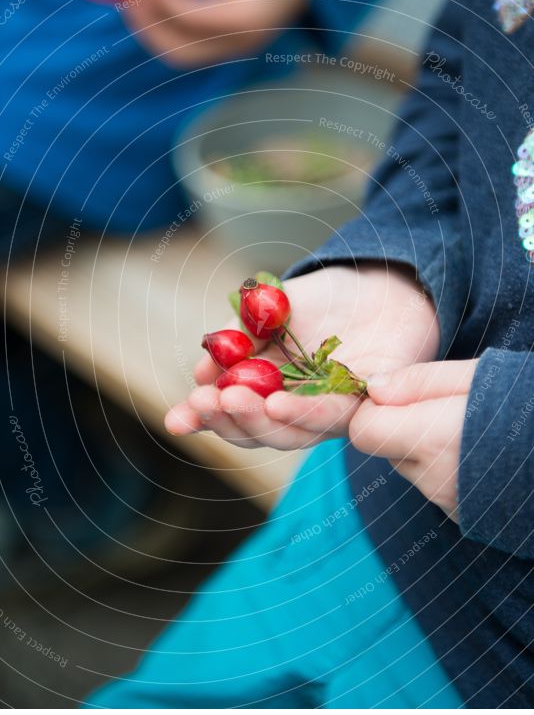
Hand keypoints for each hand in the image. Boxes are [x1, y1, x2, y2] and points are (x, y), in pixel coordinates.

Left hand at [122, 0, 307, 66]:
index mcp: (249, 19)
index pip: (195, 17)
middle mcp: (239, 45)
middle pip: (181, 50)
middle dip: (149, 25)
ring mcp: (230, 54)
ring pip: (178, 55)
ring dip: (150, 32)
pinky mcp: (221, 52)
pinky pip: (184, 50)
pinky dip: (161, 32)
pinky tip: (148, 8)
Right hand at [165, 263, 439, 449]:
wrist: (381, 281)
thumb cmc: (324, 300)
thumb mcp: (270, 309)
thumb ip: (239, 338)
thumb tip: (201, 371)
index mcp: (270, 391)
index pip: (233, 415)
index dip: (202, 420)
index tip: (174, 420)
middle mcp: (299, 411)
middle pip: (259, 433)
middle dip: (227, 420)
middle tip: (203, 401)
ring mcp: (331, 412)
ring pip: (291, 433)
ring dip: (258, 420)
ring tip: (232, 398)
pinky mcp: (365, 403)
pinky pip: (334, 416)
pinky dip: (304, 413)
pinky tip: (277, 403)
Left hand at [350, 360, 478, 520]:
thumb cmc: (521, 406)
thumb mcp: (475, 376)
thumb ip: (419, 381)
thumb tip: (372, 388)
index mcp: (433, 439)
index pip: (363, 429)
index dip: (376, 407)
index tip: (404, 395)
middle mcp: (433, 477)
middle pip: (385, 447)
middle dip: (401, 425)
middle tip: (443, 408)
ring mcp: (447, 500)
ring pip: (409, 466)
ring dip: (423, 446)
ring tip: (463, 428)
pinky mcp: (461, 515)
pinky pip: (432, 483)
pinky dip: (443, 466)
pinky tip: (473, 452)